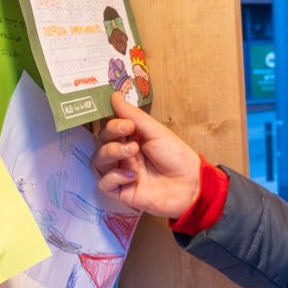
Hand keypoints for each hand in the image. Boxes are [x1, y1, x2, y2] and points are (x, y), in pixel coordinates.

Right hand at [93, 92, 202, 219]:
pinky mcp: (120, 192)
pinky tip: (133, 176)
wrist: (189, 184)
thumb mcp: (156, 132)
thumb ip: (133, 115)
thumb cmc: (176, 156)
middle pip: (101, 143)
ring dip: (111, 153)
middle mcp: (122, 155)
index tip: (128, 125)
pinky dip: (115, 177)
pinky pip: (104, 183)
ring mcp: (120, 173)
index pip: (109, 129)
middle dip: (111, 136)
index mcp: (130, 139)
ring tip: (132, 152)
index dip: (113, 125)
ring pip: (98, 161)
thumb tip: (114, 95)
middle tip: (128, 134)